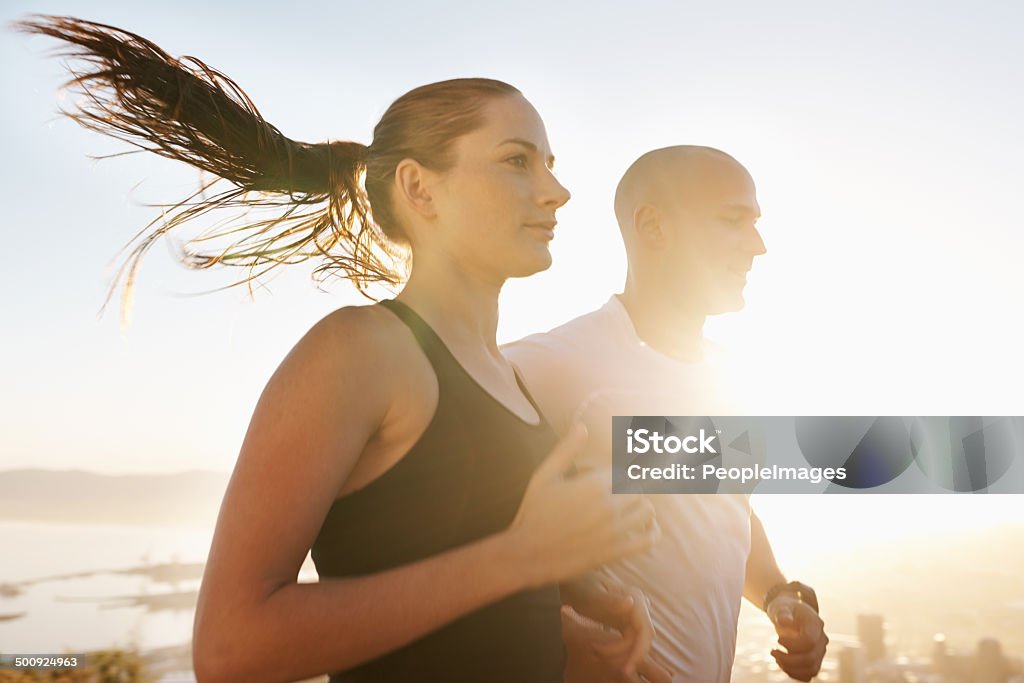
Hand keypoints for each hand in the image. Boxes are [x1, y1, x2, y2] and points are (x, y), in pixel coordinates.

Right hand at [505, 424, 659, 588]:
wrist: (526, 554)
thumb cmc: (534, 512)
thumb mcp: (544, 476)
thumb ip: (566, 450)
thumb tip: (582, 427)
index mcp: (593, 485)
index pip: (623, 469)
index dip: (615, 472)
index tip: (607, 476)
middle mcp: (608, 506)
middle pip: (638, 488)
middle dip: (629, 487)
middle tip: (614, 492)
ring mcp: (614, 531)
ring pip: (648, 511)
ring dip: (641, 506)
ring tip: (627, 507)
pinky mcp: (615, 552)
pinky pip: (649, 540)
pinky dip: (652, 531)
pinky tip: (642, 528)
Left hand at [563, 574, 659, 677]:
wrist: (574, 581)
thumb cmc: (582, 586)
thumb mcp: (593, 595)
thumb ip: (611, 600)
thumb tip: (631, 602)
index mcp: (635, 598)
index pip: (645, 632)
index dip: (639, 652)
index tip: (626, 668)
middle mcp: (638, 606)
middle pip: (643, 639)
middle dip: (630, 656)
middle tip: (616, 670)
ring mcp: (633, 614)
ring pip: (635, 642)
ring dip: (619, 652)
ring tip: (596, 650)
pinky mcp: (625, 621)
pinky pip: (628, 640)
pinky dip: (616, 648)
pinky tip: (599, 649)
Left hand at [767, 596, 827, 681]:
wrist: (790, 614)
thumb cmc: (785, 609)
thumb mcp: (781, 607)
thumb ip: (782, 613)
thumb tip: (784, 621)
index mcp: (815, 624)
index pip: (809, 641)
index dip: (792, 644)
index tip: (778, 639)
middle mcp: (821, 639)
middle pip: (810, 658)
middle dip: (788, 659)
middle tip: (772, 651)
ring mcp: (819, 651)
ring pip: (811, 669)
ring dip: (791, 668)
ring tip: (776, 658)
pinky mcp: (814, 660)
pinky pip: (809, 674)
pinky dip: (794, 674)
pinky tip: (782, 664)